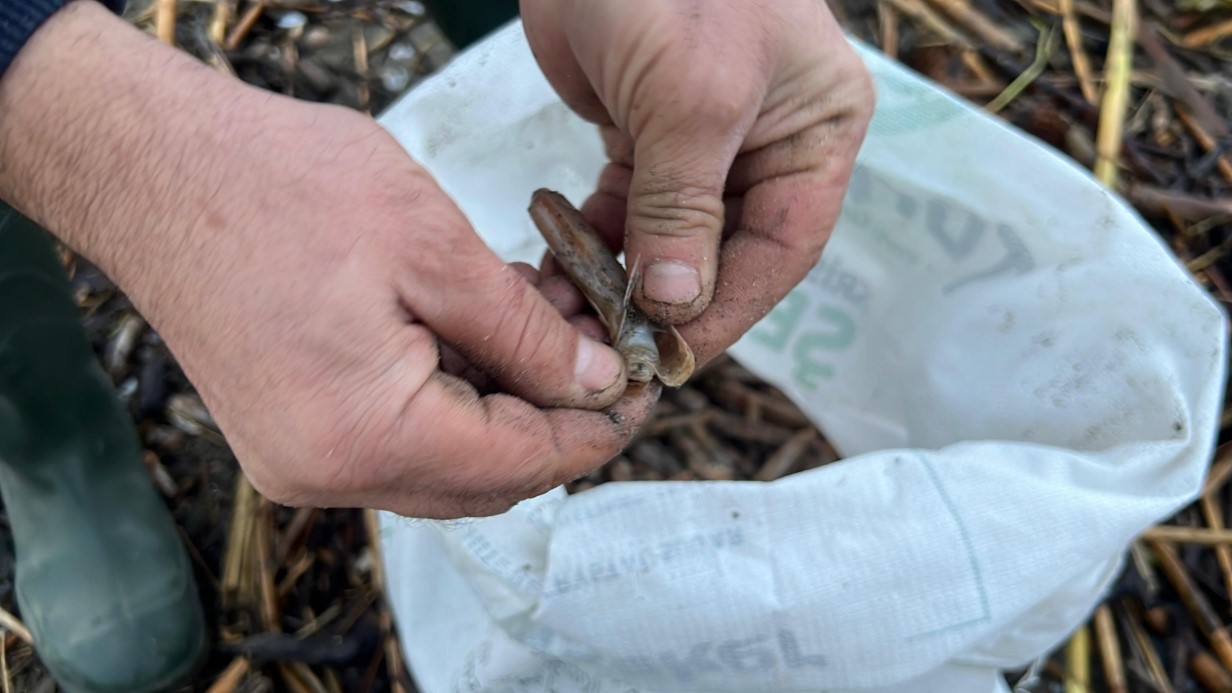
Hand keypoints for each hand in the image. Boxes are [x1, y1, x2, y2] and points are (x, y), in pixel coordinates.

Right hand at [0, 2, 657, 518]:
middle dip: (556, 418)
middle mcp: (327, 472)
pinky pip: (398, 437)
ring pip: (445, 460)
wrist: (151, 164)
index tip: (644, 388)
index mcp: (367, 436)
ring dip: (506, 404)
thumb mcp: (435, 250)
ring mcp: (300, 458)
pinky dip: (453, 395)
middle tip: (602, 348)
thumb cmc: (277, 186)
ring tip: (546, 322)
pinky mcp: (288, 430)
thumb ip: (527, 334)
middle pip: (486, 477)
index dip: (596, 429)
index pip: (521, 463)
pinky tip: (481, 330)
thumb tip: (596, 384)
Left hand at [522, 0, 874, 362]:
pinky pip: (627, 213)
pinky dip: (594, 246)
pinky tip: (559, 273)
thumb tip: (677, 305)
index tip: (672, 356)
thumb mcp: (691, 99)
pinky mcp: (644, 137)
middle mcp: (768, 143)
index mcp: (816, 131)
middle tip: (613, 352)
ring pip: (671, 241)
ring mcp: (704, 143)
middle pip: (726, 254)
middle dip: (668, 304)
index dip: (731, 308)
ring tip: (573, 321)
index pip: (782, 245)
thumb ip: (685, 207)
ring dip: (622, 283)